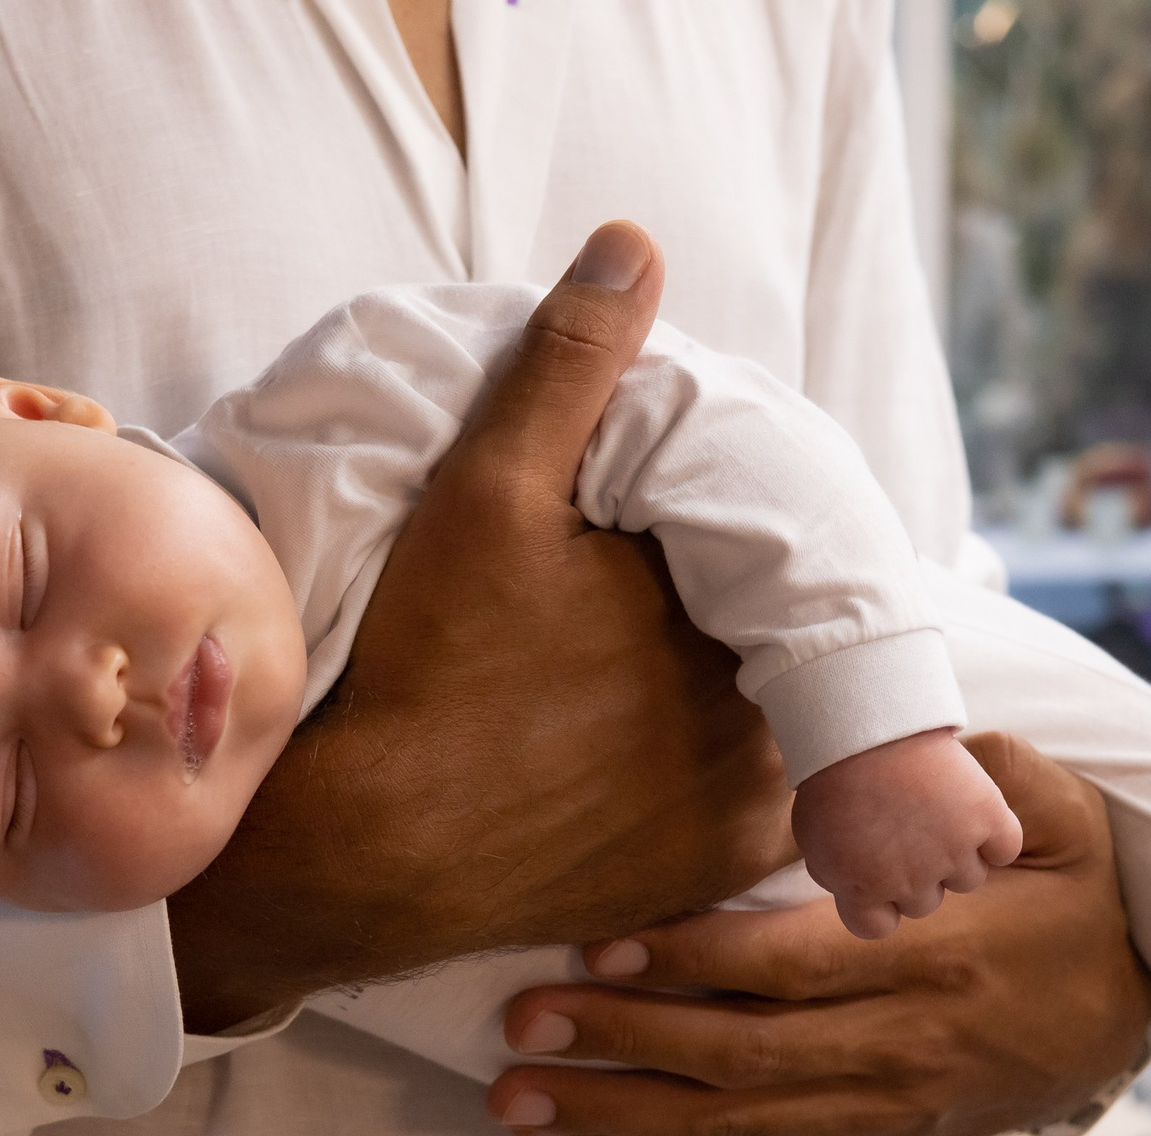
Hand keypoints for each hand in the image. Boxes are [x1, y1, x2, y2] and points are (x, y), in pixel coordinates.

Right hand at [168, 223, 795, 1030]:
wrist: (372, 854)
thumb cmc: (427, 665)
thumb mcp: (487, 493)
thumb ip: (568, 368)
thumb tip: (632, 247)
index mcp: (740, 610)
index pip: (774, 538)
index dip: (725, 521)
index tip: (654, 527)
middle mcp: (775, 714)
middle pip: (778, 626)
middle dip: (730, 600)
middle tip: (635, 596)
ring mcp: (755, 806)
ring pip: (773, 710)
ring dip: (732, 681)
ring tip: (633, 669)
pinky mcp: (717, 872)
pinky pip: (751, 799)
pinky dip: (714, 767)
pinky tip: (642, 744)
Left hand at [485, 733, 1150, 1135]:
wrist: (1131, 1020)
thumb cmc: (1077, 897)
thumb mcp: (1065, 817)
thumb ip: (988, 775)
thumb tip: (908, 742)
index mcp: (939, 957)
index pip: (793, 965)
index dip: (691, 960)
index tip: (597, 945)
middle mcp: (903, 1045)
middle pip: (743, 1053)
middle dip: (623, 1042)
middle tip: (518, 1024)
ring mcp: (883, 1105)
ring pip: (735, 1121)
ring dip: (619, 1114)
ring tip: (514, 1100)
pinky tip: (582, 1129)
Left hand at [794, 730, 1023, 938]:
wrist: (861, 727)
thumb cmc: (829, 775)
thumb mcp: (812, 836)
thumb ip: (835, 871)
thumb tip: (853, 884)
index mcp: (863, 892)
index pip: (879, 927)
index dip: (879, 900)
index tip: (877, 870)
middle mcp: (911, 883)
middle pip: (926, 902)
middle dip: (918, 872)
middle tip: (908, 829)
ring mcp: (952, 853)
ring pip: (969, 878)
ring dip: (959, 853)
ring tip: (941, 813)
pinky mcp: (986, 819)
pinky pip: (1006, 847)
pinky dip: (997, 835)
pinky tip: (978, 814)